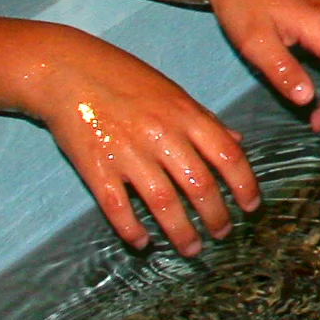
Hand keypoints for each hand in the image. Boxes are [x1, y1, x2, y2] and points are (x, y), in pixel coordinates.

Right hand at [18, 27, 264, 254]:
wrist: (68, 71)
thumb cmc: (124, 78)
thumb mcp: (172, 92)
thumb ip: (205, 120)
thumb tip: (236, 142)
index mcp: (185, 114)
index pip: (227, 155)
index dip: (244, 185)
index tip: (250, 207)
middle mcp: (162, 135)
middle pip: (199, 185)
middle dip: (216, 216)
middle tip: (222, 234)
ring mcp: (128, 153)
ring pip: (164, 203)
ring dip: (182, 232)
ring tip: (192, 248)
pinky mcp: (97, 167)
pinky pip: (118, 208)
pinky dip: (132, 229)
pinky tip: (143, 242)